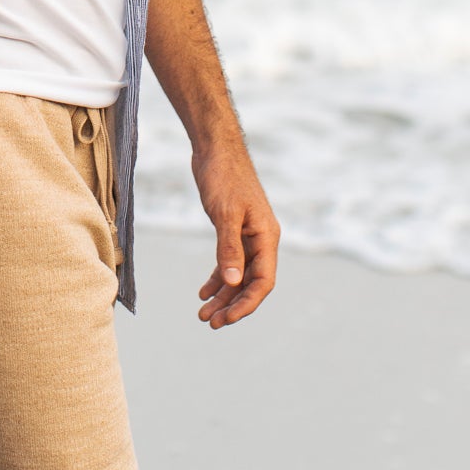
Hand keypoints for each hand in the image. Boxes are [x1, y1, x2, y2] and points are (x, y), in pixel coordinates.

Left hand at [192, 140, 278, 328]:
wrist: (215, 147)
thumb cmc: (224, 175)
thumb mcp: (225, 214)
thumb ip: (229, 249)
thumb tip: (232, 284)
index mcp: (266, 237)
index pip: (263, 282)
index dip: (246, 304)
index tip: (227, 319)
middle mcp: (261, 240)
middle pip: (251, 283)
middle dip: (232, 305)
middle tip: (210, 322)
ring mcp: (247, 235)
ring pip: (238, 275)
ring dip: (223, 295)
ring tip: (203, 313)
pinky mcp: (232, 229)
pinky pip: (228, 261)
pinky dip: (218, 277)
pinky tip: (203, 291)